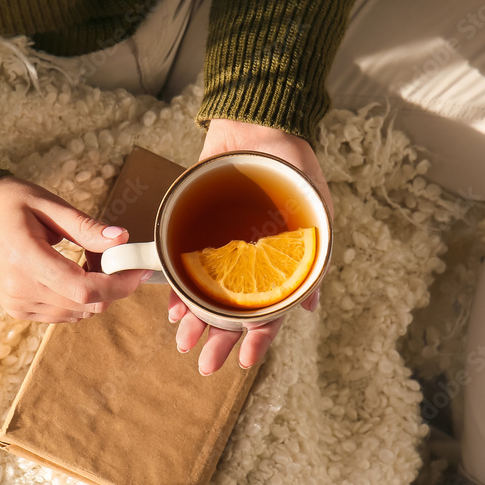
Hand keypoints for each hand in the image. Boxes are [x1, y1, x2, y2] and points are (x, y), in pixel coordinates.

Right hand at [0, 175, 149, 321]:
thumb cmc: (7, 203)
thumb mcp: (48, 205)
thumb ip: (85, 227)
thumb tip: (122, 239)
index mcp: (26, 259)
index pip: (83, 290)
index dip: (118, 285)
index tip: (138, 270)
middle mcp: (20, 290)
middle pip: (85, 306)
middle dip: (112, 287)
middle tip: (115, 258)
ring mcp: (17, 304)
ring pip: (77, 314)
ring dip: (95, 294)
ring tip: (90, 261)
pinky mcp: (17, 310)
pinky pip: (61, 314)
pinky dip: (77, 299)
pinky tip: (74, 273)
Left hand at [171, 118, 332, 374]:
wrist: (257, 121)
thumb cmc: (292, 166)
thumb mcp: (314, 210)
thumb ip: (313, 257)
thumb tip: (309, 307)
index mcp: (280, 262)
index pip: (270, 310)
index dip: (258, 339)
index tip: (245, 362)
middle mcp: (249, 260)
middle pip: (233, 310)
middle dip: (219, 339)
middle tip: (204, 363)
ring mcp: (222, 246)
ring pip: (207, 293)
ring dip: (196, 319)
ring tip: (183, 339)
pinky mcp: (196, 228)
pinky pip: (184, 263)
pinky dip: (178, 285)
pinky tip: (170, 303)